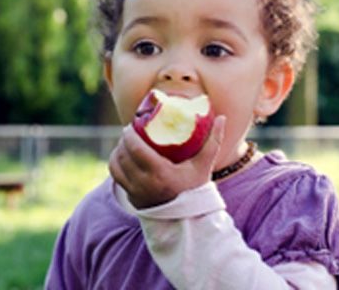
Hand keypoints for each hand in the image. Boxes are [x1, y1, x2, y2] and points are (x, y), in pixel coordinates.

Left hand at [109, 115, 225, 208]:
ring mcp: (135, 192)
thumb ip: (213, 141)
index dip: (129, 136)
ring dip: (117, 152)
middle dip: (123, 141)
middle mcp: (144, 184)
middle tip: (128, 132)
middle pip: (124, 156)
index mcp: (160, 173)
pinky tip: (120, 158)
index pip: (136, 149)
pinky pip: (116, 177)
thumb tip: (222, 118)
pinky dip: (116, 165)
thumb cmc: (196, 190)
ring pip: (116, 166)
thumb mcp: (204, 165)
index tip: (130, 126)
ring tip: (123, 143)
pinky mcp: (132, 198)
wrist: (188, 220)